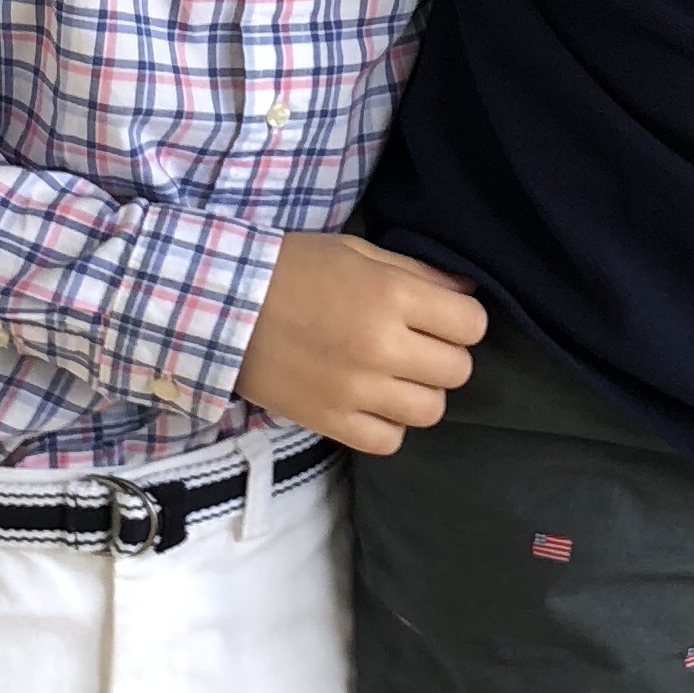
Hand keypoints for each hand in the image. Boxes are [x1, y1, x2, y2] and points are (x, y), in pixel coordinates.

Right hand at [236, 231, 489, 456]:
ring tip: (394, 378)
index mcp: (392, 295)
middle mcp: (381, 346)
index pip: (471, 326)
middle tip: (416, 348)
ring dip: (420, 394)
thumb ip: (418, 273)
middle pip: (457, 371)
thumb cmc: (293, 268)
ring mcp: (356, 389)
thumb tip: (468, 296)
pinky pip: (389, 441)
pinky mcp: (330, 420)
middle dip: (444, 357)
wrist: (221, 304)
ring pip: (430, 411)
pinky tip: (372, 403)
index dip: (461, 322)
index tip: (441, 320)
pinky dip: (388, 425)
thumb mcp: (359, 252)